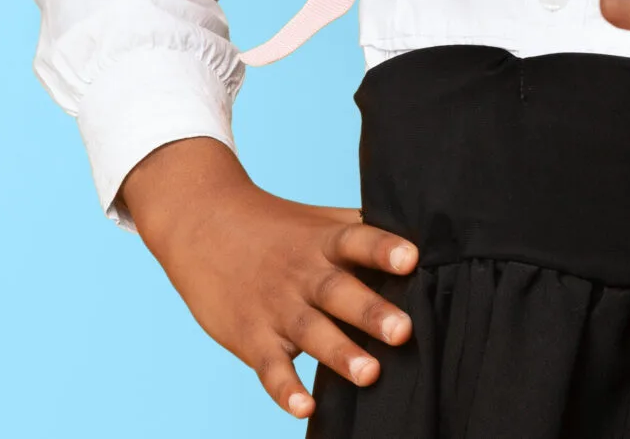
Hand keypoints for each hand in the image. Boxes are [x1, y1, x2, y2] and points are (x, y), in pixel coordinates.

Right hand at [118, 136, 416, 421]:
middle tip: (403, 332)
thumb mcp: (320, 221)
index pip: (357, 241)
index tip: (411, 259)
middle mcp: (302, 274)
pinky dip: (285, 389)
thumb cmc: (278, 228)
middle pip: (338, 292)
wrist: (201, 222)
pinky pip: (269, 367)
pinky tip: (304, 407)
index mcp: (324, 242)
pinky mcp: (251, 337)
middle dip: (371, 312)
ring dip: (339, 354)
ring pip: (310, 331)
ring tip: (370, 374)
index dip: (383, 249)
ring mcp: (275, 307)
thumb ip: (365, 234)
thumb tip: (428, 244)